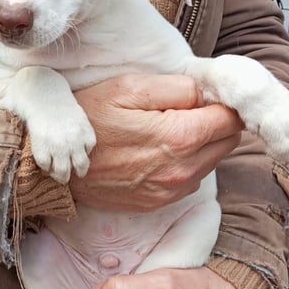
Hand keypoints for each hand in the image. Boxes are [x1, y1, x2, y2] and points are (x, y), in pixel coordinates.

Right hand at [71, 74, 242, 210]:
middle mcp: (183, 170)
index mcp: (180, 137)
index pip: (232, 118)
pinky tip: (158, 150)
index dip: (223, 101)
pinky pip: (191, 179)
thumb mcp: (129, 87)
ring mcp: (172, 190)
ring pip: (212, 160)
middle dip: (217, 122)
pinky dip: (185, 162)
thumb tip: (207, 93)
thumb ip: (178, 87)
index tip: (208, 94)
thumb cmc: (89, 119)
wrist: (56, 165)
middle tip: (188, 108)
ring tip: (169, 128)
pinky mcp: (160, 202)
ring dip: (202, 143)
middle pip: (228, 141)